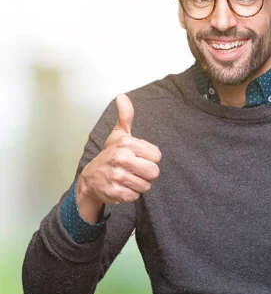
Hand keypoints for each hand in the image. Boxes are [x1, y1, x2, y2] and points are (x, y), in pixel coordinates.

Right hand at [77, 94, 161, 213]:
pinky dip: (130, 194)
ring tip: (128, 178)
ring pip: (146, 186)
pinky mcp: (115, 193)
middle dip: (147, 173)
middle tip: (135, 170)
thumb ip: (125, 116)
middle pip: (154, 172)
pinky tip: (122, 186)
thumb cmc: (109, 155)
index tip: (139, 157)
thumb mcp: (118, 134)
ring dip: (139, 184)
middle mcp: (121, 159)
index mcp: (126, 144)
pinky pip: (136, 196)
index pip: (157, 156)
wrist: (90, 179)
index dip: (150, 158)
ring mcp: (117, 177)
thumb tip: (122, 96)